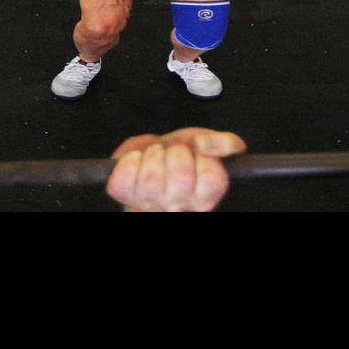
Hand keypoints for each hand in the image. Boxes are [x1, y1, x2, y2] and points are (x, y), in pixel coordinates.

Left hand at [105, 127, 245, 211]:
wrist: (145, 158)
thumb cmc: (176, 154)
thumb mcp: (204, 143)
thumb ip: (224, 143)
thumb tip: (224, 145)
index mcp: (204, 195)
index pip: (213, 178)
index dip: (205, 159)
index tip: (198, 152)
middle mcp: (178, 205)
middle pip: (181, 176)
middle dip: (176, 153)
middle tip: (172, 153)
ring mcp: (150, 204)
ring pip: (152, 177)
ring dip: (152, 155)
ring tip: (154, 156)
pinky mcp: (124, 195)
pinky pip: (124, 176)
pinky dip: (128, 160)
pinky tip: (136, 161)